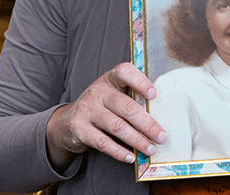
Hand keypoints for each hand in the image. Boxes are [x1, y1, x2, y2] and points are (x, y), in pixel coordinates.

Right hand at [44, 62, 166, 168]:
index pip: (124, 72)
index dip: (140, 82)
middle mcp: (97, 91)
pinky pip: (103, 142)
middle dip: (147, 124)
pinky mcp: (79, 128)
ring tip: (150, 149)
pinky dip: (119, 152)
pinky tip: (131, 157)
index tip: (154, 95)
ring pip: (117, 126)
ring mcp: (87, 109)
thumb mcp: (113, 94)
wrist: (68, 120)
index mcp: (110, 79)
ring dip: (137, 140)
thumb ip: (132, 98)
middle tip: (161, 136)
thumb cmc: (101, 106)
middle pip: (127, 107)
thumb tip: (160, 115)